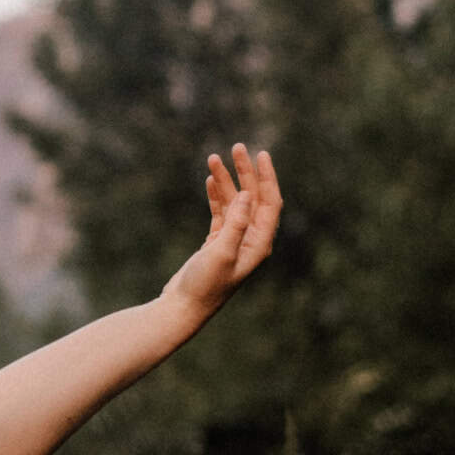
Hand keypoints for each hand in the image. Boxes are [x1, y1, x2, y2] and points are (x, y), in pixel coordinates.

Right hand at [161, 143, 281, 321]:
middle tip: (236, 147)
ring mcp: (233, 241)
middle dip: (245, 172)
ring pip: (234, 202)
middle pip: (253, 198)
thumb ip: (236, 223)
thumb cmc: (205, 285)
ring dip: (225, 181)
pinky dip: (215, 195)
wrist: (183, 307)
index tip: (260, 154)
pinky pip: (220, 212)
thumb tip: (246, 194)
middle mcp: (250, 240)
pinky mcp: (216, 243)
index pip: (270, 202)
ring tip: (213, 158)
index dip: (267, 177)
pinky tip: (209, 180)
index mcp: (259, 243)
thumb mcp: (221, 252)